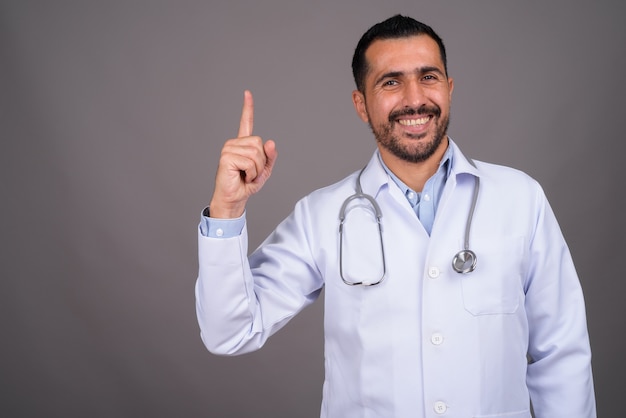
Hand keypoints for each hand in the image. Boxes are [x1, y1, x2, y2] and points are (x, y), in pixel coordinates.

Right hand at [209, 90, 277, 217]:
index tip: (247, 93)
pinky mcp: (226, 156)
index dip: (248, 108)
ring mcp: (228, 148)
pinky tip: (242, 176)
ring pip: (256, 153)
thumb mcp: (264, 171)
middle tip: (251, 173)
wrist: (234, 198)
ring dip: (256, 169)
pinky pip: (250, 162)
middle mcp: (234, 143)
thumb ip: (270, 157)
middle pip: (260, 144)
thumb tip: (271, 142)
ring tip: (246, 175)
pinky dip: (251, 173)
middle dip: (261, 162)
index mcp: (242, 144)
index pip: (246, 122)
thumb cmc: (246, 185)